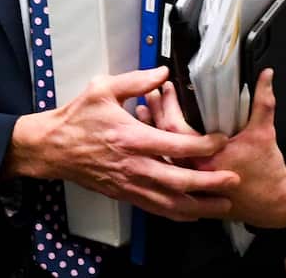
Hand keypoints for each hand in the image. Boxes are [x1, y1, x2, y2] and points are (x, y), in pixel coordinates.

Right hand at [4, 66, 238, 221]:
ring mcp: (128, 184)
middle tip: (233, 181)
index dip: (203, 145)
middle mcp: (133, 165)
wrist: (52, 147)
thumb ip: (136, 80)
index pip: (176, 145)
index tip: (221, 140)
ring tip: (222, 204)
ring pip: (169, 202)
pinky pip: (154, 209)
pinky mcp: (123, 194)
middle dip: (209, 183)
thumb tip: (162, 71)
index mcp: (132, 138)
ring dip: (198, 205)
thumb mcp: (103, 88)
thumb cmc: (77, 117)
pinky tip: (192, 214)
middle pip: (179, 181)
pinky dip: (176, 214)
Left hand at [144, 70, 285, 228]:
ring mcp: (189, 183)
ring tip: (143, 109)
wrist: (272, 204)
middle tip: (149, 93)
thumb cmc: (266, 171)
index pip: (175, 129)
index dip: (168, 106)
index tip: (166, 87)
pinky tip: (152, 138)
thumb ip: (263, 101)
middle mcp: (192, 172)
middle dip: (155, 114)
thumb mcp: (264, 132)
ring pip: (161, 155)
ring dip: (152, 132)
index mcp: (206, 159)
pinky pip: (167, 167)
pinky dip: (159, 150)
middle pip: (161, 142)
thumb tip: (266, 75)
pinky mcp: (191, 188)